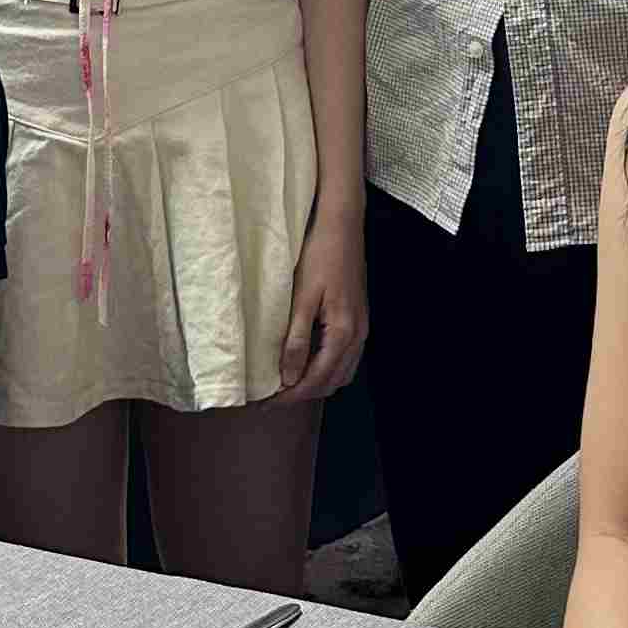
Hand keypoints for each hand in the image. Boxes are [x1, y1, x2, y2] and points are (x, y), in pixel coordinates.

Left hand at [278, 206, 367, 401]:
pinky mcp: (360, 320)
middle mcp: (358, 336)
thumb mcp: (302, 297)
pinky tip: (307, 361)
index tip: (265, 402)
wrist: (342, 225)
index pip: (315, 380)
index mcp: (343, 333)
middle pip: (330, 383)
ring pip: (341, 373)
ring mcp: (362, 328)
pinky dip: (327, 369)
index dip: (290, 396)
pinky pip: (346, 359)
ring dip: (316, 383)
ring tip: (286, 382)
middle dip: (302, 394)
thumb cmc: (319, 255)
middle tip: (271, 396)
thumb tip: (288, 378)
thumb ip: (296, 340)